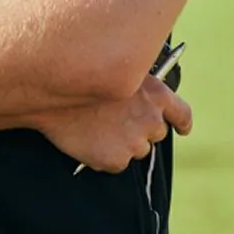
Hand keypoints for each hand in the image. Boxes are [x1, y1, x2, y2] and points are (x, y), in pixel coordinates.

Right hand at [33, 76, 191, 173]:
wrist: (51, 90)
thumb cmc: (83, 75)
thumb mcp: (120, 71)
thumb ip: (137, 87)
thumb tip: (142, 98)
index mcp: (156, 93)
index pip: (182, 114)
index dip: (182, 124)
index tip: (182, 129)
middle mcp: (151, 118)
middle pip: (156, 133)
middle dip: (140, 129)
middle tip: (116, 121)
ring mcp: (135, 141)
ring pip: (136, 149)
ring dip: (122, 143)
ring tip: (98, 127)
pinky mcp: (117, 160)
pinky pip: (116, 163)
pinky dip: (105, 156)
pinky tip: (90, 139)